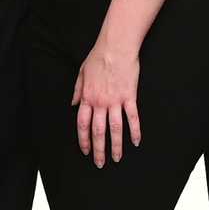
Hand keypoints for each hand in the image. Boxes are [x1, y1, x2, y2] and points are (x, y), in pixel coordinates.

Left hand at [71, 40, 141, 167]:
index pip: (83, 124)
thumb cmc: (98, 57)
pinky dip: (135, 131)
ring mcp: (116, 101)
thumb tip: (72, 103)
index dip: (84, 139)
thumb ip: (77, 90)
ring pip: (115, 128)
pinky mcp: (129, 97)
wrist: (115, 47)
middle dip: (98, 149)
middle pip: (98, 131)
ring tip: (117, 158)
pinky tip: (135, 142)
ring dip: (116, 145)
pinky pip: (132, 117)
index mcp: (87, 97)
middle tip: (100, 163)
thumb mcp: (81, 73)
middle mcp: (100, 102)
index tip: (85, 151)